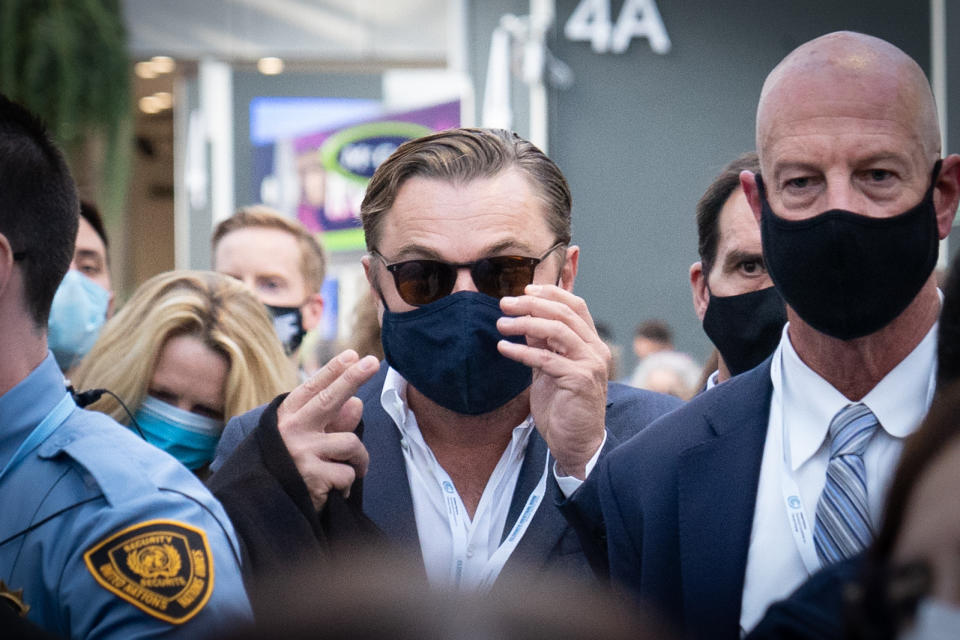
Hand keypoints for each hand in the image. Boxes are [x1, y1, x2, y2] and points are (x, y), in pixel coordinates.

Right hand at [276, 349, 379, 509]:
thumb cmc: (290, 467)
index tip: (354, 355)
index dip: (334, 371)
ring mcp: (301, 453)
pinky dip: (347, 484)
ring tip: (352, 469)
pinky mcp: (312, 478)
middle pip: (330, 399)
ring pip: (351, 444)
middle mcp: (292, 431)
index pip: (314, 388)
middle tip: (374, 362)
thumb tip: (357, 403)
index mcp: (287, 417)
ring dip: (359, 460)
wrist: (262, 506)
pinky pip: (348, 474)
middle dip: (353, 378)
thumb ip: (330, 423)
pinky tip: (333, 491)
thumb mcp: (305, 441)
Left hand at [497, 285, 608, 478]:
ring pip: (557, 331)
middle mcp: (595, 350)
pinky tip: (503, 348)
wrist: (576, 443)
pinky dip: (521, 351)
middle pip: (564, 314)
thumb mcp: (550, 370)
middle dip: (531, 305)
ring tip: (501, 324)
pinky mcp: (579, 380)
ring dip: (524, 324)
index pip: (576, 306)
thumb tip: (524, 322)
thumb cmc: (563, 407)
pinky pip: (545, 359)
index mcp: (591, 344)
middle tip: (504, 304)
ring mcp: (590, 364)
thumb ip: (544, 346)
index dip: (551, 293)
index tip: (526, 289)